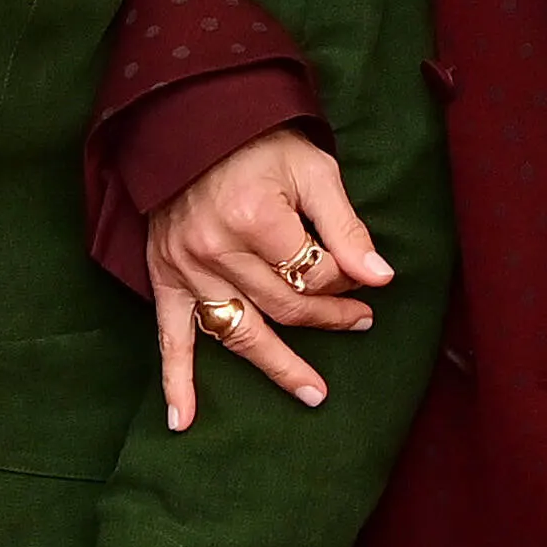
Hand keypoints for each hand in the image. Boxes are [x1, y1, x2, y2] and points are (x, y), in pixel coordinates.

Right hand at [147, 126, 390, 428]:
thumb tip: (381, 276)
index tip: (361, 277)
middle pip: (284, 306)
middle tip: (361, 322)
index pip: (313, 274)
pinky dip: (176, 382)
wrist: (191, 126)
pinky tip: (183, 420)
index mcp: (256, 218)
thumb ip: (346, 226)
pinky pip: (170, 338)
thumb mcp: (313, 170)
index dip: (344, 281)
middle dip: (328, 317)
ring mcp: (187, 269)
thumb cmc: (259, 144)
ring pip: (240, 332)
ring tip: (314, 392)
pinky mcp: (165, 279)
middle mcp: (217, 249)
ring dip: (278, 365)